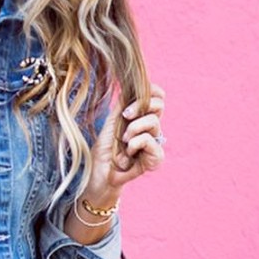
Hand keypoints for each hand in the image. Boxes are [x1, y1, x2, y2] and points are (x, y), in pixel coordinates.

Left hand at [83, 83, 166, 204]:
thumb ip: (123, 103)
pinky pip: (151, 140)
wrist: (99, 174)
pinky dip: (136, 143)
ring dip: (134, 128)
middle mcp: (150, 128)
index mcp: (142, 118)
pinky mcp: (156, 157)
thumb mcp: (112, 121)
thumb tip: (131, 84)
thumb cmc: (104, 150)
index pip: (157, 96)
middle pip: (159, 104)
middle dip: (141, 105)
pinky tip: (128, 153)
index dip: (150, 91)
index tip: (132, 96)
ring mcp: (154, 142)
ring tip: (124, 140)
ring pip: (153, 121)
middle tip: (125, 115)